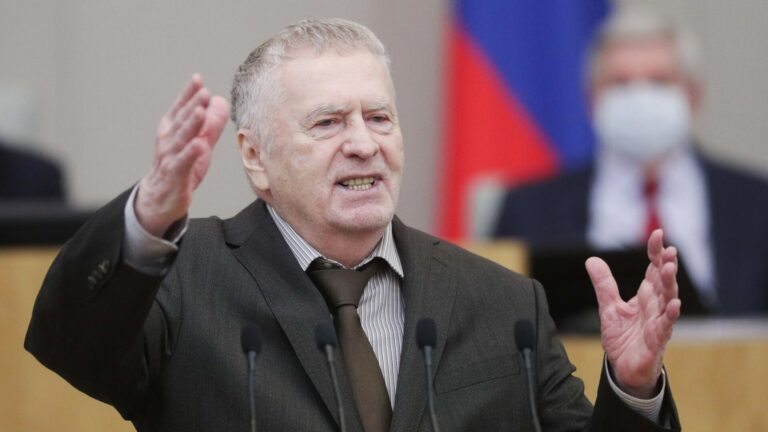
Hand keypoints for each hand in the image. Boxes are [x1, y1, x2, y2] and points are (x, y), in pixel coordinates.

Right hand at [135, 75, 229, 236]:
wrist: (161, 197)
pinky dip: (190, 153)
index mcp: (172, 129)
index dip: (188, 94)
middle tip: (203, 91)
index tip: (198, 79)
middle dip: (191, 105)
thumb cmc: (181, 166)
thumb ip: (210, 124)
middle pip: (181, 120)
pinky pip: (182, 162)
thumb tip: (221, 101)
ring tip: (200, 111)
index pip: (180, 108)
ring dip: (190, 124)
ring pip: (181, 138)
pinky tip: (199, 145)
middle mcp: (168, 140)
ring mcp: (170, 156)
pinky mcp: (174, 174)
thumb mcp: (198, 143)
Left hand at [586, 229, 680, 397]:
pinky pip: (666, 326)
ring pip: (668, 300)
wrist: (623, 368)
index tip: (658, 234)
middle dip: (666, 265)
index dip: (656, 253)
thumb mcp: (609, 307)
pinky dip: (671, 315)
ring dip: (670, 285)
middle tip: (669, 250)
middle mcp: (655, 306)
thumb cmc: (622, 337)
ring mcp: (659, 322)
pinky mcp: (657, 340)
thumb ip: (604, 284)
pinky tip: (674, 304)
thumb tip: (592, 260)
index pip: (653, 270)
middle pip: (664, 282)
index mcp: (645, 296)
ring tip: (669, 268)